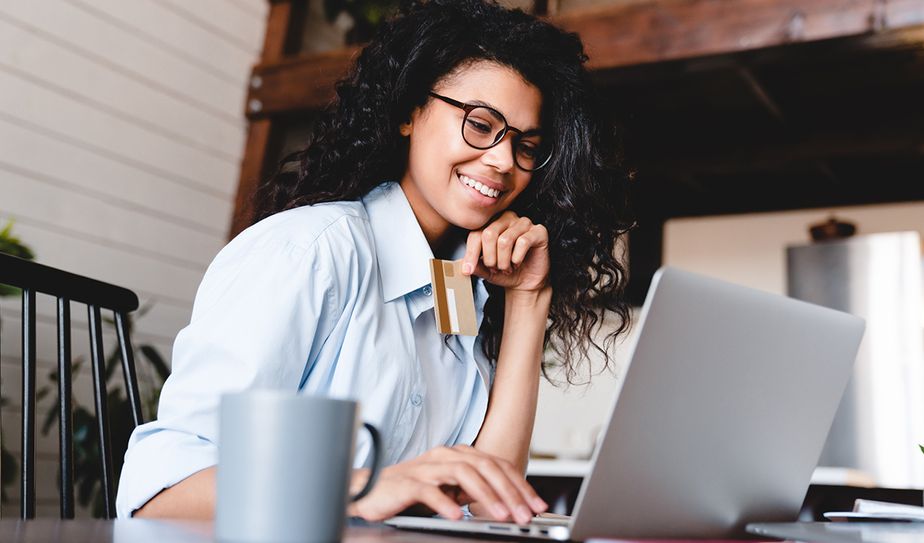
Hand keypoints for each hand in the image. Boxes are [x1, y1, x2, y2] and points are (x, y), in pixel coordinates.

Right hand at [347, 445, 546, 523]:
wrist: (370, 491)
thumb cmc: (412, 492)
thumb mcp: (451, 490)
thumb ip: (475, 490)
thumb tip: (509, 502)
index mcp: (458, 455)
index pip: (497, 465)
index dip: (520, 484)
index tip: (537, 505)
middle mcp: (445, 456)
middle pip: (484, 466)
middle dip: (509, 491)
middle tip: (525, 515)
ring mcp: (426, 467)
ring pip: (463, 474)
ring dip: (486, 496)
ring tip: (500, 516)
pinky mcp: (407, 483)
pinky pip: (429, 491)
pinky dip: (445, 503)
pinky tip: (457, 516)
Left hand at [462, 211, 549, 292]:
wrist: (526, 282)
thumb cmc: (507, 272)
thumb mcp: (485, 271)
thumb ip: (475, 265)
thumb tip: (464, 264)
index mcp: (491, 223)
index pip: (476, 233)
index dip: (471, 253)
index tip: (468, 269)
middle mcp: (507, 218)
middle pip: (489, 234)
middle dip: (490, 258)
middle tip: (495, 269)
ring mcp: (523, 223)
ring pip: (505, 240)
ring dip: (504, 261)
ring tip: (507, 267)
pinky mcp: (538, 231)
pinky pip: (523, 242)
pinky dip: (517, 258)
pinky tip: (518, 262)